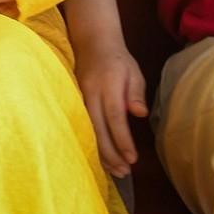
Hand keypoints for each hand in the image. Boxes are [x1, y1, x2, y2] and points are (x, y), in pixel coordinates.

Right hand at [79, 43, 148, 177]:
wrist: (92, 42)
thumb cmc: (118, 59)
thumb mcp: (134, 72)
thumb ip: (136, 93)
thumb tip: (140, 113)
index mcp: (108, 84)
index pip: (114, 116)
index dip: (122, 139)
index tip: (132, 158)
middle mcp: (91, 92)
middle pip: (98, 128)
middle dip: (111, 153)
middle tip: (125, 171)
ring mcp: (79, 97)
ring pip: (88, 130)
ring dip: (101, 153)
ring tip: (116, 170)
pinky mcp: (74, 101)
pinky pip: (82, 126)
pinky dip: (92, 144)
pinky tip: (101, 157)